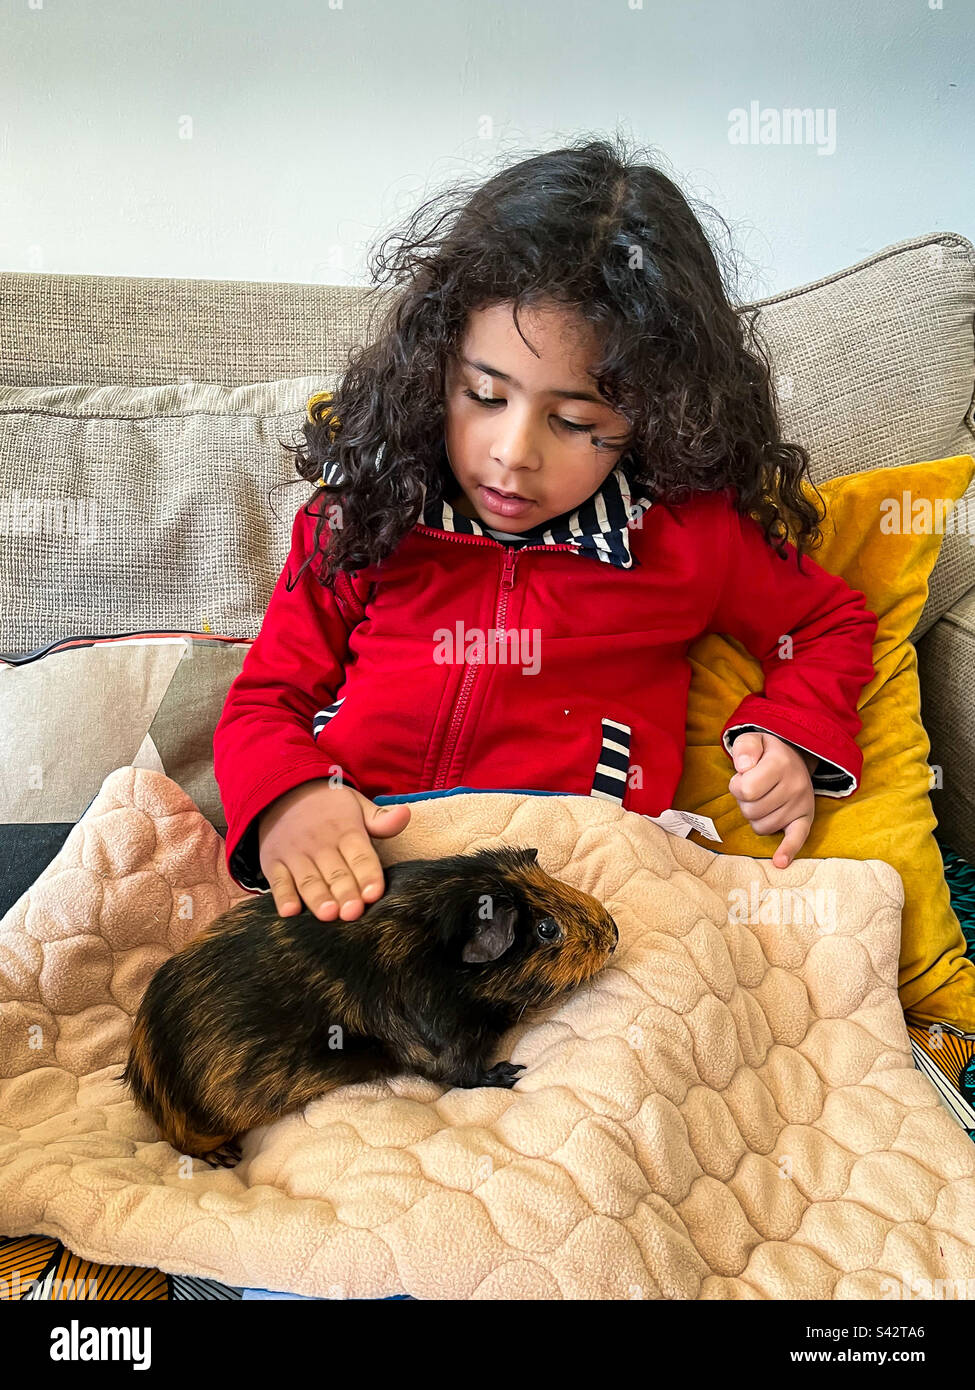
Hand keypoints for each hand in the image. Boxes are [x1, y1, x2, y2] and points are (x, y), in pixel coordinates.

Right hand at [257, 780, 411, 920]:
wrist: (282, 792)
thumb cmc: (329, 808)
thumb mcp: (357, 805)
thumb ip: (381, 819)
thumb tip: (405, 815)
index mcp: (346, 831)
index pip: (360, 855)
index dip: (368, 875)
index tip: (374, 894)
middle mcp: (320, 844)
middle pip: (336, 872)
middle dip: (345, 893)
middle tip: (353, 912)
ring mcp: (295, 854)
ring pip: (308, 880)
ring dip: (318, 898)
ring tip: (328, 914)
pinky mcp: (273, 862)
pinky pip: (278, 881)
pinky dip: (282, 896)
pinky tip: (290, 912)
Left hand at [728, 731, 815, 868]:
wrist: (797, 757)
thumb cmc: (767, 753)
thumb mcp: (753, 739)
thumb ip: (744, 747)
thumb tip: (742, 768)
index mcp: (780, 764)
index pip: (745, 790)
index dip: (736, 786)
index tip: (742, 778)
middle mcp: (795, 785)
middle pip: (751, 811)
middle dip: (745, 802)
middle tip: (754, 788)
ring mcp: (802, 804)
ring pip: (762, 827)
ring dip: (755, 816)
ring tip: (763, 798)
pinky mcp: (806, 819)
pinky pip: (797, 839)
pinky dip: (788, 850)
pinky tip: (780, 862)